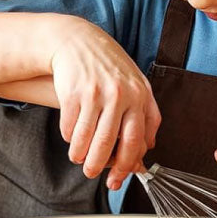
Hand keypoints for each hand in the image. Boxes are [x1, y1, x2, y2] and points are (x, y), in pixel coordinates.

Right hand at [49, 19, 160, 181]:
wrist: (77, 40)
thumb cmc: (110, 67)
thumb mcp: (136, 85)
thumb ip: (146, 115)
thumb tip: (148, 149)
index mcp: (140, 96)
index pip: (136, 141)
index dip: (126, 165)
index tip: (117, 177)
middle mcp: (120, 95)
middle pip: (109, 144)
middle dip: (99, 165)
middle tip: (92, 174)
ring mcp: (95, 93)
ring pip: (86, 139)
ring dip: (80, 156)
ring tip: (78, 159)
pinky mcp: (73, 93)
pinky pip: (69, 127)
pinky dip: (68, 138)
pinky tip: (70, 138)